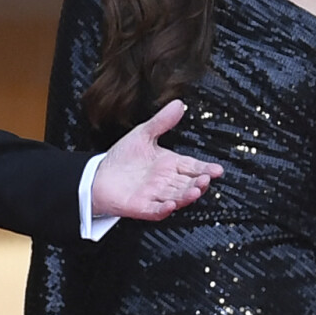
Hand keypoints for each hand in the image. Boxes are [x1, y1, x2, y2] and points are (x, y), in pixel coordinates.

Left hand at [91, 100, 222, 221]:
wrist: (98, 175)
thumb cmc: (122, 158)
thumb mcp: (143, 134)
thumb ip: (161, 121)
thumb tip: (178, 104)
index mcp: (170, 165)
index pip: (193, 167)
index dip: (206, 169)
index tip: (217, 170)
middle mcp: (166, 181)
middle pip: (188, 184)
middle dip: (199, 183)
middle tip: (206, 179)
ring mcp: (155, 195)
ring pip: (176, 198)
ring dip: (186, 196)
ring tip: (195, 191)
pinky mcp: (142, 207)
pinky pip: (156, 210)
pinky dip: (163, 209)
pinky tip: (170, 205)